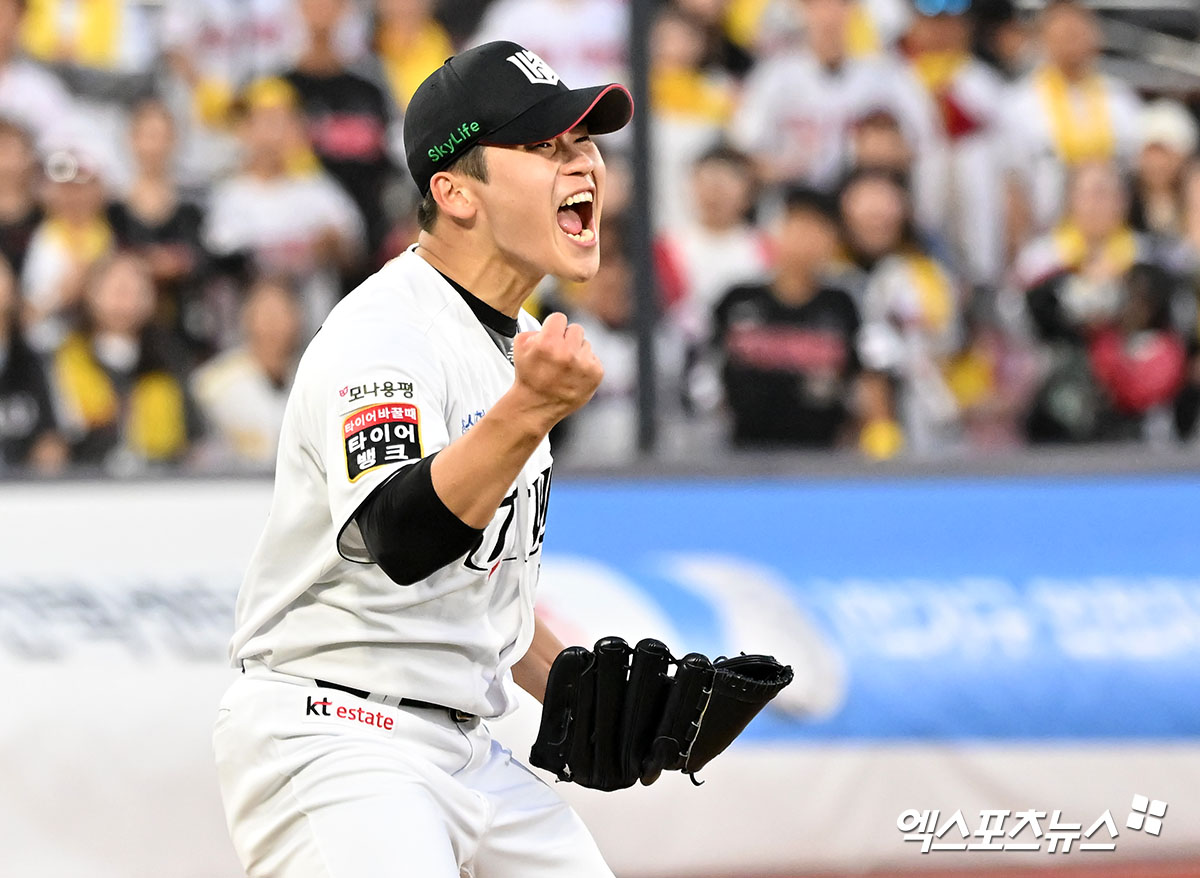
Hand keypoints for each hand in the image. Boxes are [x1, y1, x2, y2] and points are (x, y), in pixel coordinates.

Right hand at [511, 312, 602, 426]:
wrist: (536, 406)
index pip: (560, 318)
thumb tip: (552, 324)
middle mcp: (568, 353)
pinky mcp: (596, 374)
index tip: (551, 336)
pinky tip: (573, 375)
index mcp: (548, 343)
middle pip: (576, 329)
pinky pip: (593, 358)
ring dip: (576, 352)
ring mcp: (584, 364)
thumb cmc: (528, 376)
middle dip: (567, 339)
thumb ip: (536, 329)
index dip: (553, 327)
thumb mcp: (520, 347)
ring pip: (585, 344)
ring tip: (564, 367)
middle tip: (558, 353)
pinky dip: (585, 365)